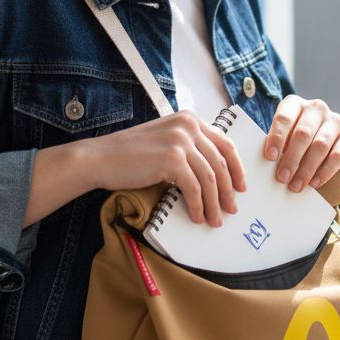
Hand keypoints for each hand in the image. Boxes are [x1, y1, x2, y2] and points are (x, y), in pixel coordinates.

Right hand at [88, 111, 246, 226]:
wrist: (99, 158)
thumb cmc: (128, 154)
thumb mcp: (164, 141)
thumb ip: (187, 148)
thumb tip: (213, 175)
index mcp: (189, 119)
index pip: (225, 143)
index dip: (236, 168)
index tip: (240, 186)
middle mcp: (188, 125)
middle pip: (221, 162)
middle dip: (229, 190)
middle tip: (231, 209)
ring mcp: (181, 141)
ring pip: (211, 178)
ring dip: (214, 203)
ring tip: (214, 220)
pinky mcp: (172, 159)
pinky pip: (194, 188)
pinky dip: (197, 205)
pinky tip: (195, 216)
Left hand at [263, 95, 339, 192]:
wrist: (323, 143)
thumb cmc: (294, 140)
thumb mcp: (283, 137)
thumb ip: (278, 146)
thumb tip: (270, 165)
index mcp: (295, 104)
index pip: (285, 118)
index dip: (277, 137)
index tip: (270, 157)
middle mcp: (316, 108)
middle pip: (303, 133)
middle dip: (292, 158)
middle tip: (283, 177)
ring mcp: (335, 121)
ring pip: (321, 145)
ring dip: (307, 168)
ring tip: (297, 185)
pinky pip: (338, 154)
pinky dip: (325, 171)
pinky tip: (315, 182)